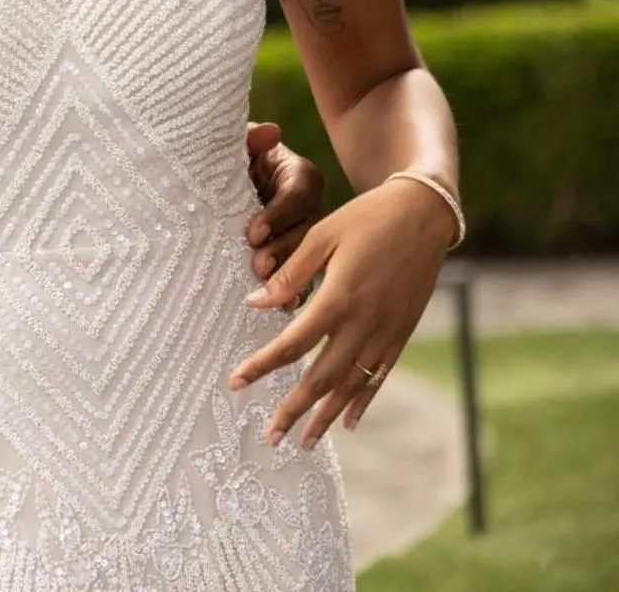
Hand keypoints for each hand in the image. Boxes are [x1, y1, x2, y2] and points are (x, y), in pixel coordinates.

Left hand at [229, 177, 457, 447]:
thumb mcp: (322, 236)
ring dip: (327, 416)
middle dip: (294, 409)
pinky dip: (363, 400)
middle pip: (322, 377)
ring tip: (305, 442)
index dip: (262, 366)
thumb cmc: (365, 220)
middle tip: (271, 437)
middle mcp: (364, 323)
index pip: (293, 344)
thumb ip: (290, 275)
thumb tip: (255, 304)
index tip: (235, 382)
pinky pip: (380, 375)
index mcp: (338, 298)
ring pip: (352, 385)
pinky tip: (349, 422)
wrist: (422, 215)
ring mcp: (387, 331)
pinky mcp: (402, 333)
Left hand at [243, 122, 324, 294]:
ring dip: (289, 275)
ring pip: (310, 257)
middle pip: (307, 230)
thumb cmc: (230, 162)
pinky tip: (282, 307)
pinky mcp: (301, 258)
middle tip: (258, 266)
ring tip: (268, 292)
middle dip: (283, 250)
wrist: (218, 186)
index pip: (299, 193)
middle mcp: (309, 207)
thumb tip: (270, 132)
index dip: (278, 213)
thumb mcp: (237, 148)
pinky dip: (294, 292)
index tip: (253, 232)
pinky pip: (305, 277)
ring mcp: (308, 236)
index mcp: (300, 176)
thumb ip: (249, 140)